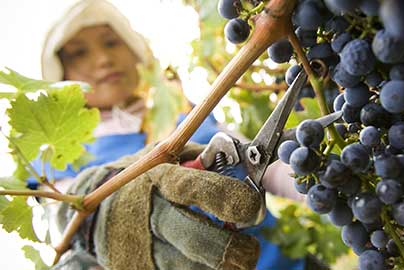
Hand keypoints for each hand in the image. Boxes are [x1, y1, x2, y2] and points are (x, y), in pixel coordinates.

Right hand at [56, 143, 261, 269]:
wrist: (94, 211)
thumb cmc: (145, 180)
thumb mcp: (171, 159)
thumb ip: (207, 160)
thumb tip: (249, 166)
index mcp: (161, 178)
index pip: (199, 189)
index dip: (233, 199)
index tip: (254, 208)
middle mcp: (150, 213)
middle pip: (196, 239)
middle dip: (234, 249)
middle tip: (250, 250)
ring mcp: (141, 247)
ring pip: (190, 268)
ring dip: (221, 267)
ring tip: (235, 259)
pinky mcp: (137, 269)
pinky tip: (205, 263)